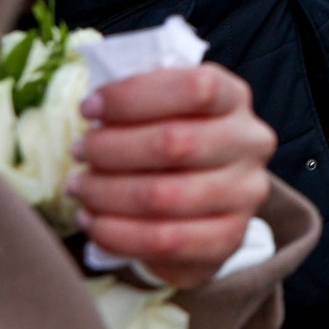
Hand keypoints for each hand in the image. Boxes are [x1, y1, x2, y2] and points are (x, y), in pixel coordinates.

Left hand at [69, 63, 275, 290]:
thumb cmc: (174, 140)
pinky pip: (164, 241)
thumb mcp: (167, 108)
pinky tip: (93, 222)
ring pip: (165, 196)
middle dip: (112, 148)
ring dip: (107, 193)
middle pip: (175, 142)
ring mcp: (244, 194)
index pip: (196, 87)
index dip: (135, 95)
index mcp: (235, 98)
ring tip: (80, 188)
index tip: (90, 108)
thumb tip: (94, 107)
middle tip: (79, 152)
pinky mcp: (228, 239)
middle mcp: (249, 143)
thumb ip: (141, 99)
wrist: (206, 202)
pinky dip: (117, 234)